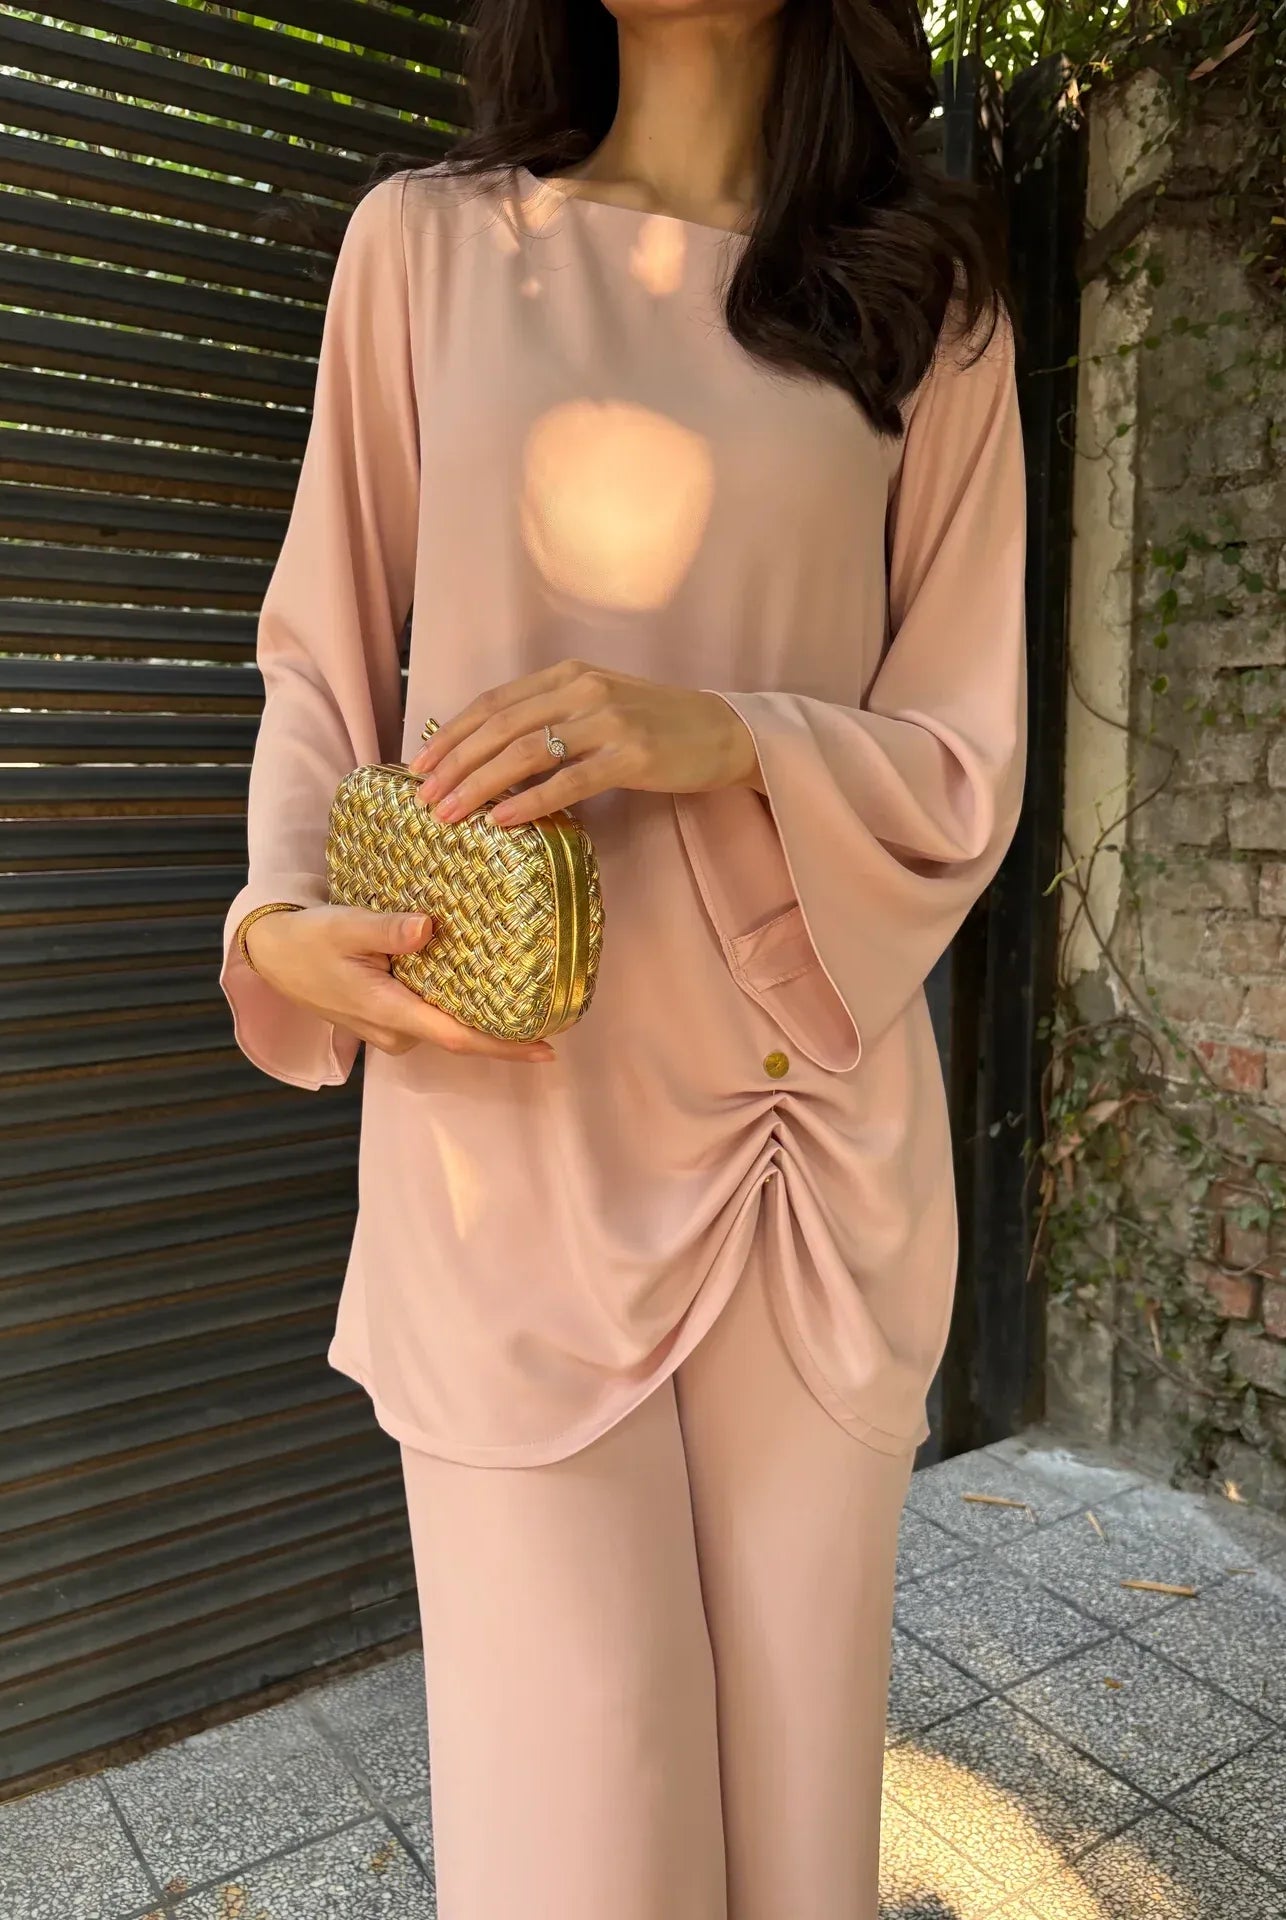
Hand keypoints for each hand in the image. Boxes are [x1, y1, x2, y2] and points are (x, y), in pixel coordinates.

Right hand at [244, 904, 557, 1062]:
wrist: (271, 954)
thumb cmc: (308, 939)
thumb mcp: (344, 925)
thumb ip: (386, 928)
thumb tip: (427, 927)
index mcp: (390, 1011)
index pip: (458, 1037)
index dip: (504, 1046)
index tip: (546, 1048)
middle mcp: (395, 1031)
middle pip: (461, 1036)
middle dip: (505, 1031)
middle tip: (552, 1010)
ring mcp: (390, 1030)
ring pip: (446, 1026)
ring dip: (481, 1015)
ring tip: (527, 994)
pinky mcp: (388, 1019)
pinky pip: (431, 1016)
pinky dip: (457, 1004)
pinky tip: (482, 982)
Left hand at [406, 660, 764, 827]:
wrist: (727, 732)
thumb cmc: (658, 726)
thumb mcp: (599, 707)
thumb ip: (551, 720)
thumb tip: (492, 758)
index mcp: (568, 675)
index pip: (493, 703)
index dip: (451, 735)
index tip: (419, 766)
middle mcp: (583, 690)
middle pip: (500, 727)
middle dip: (455, 765)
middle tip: (425, 798)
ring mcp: (608, 721)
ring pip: (526, 752)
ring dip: (480, 785)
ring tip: (450, 814)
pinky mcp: (632, 756)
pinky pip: (569, 781)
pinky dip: (529, 801)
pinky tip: (501, 821)